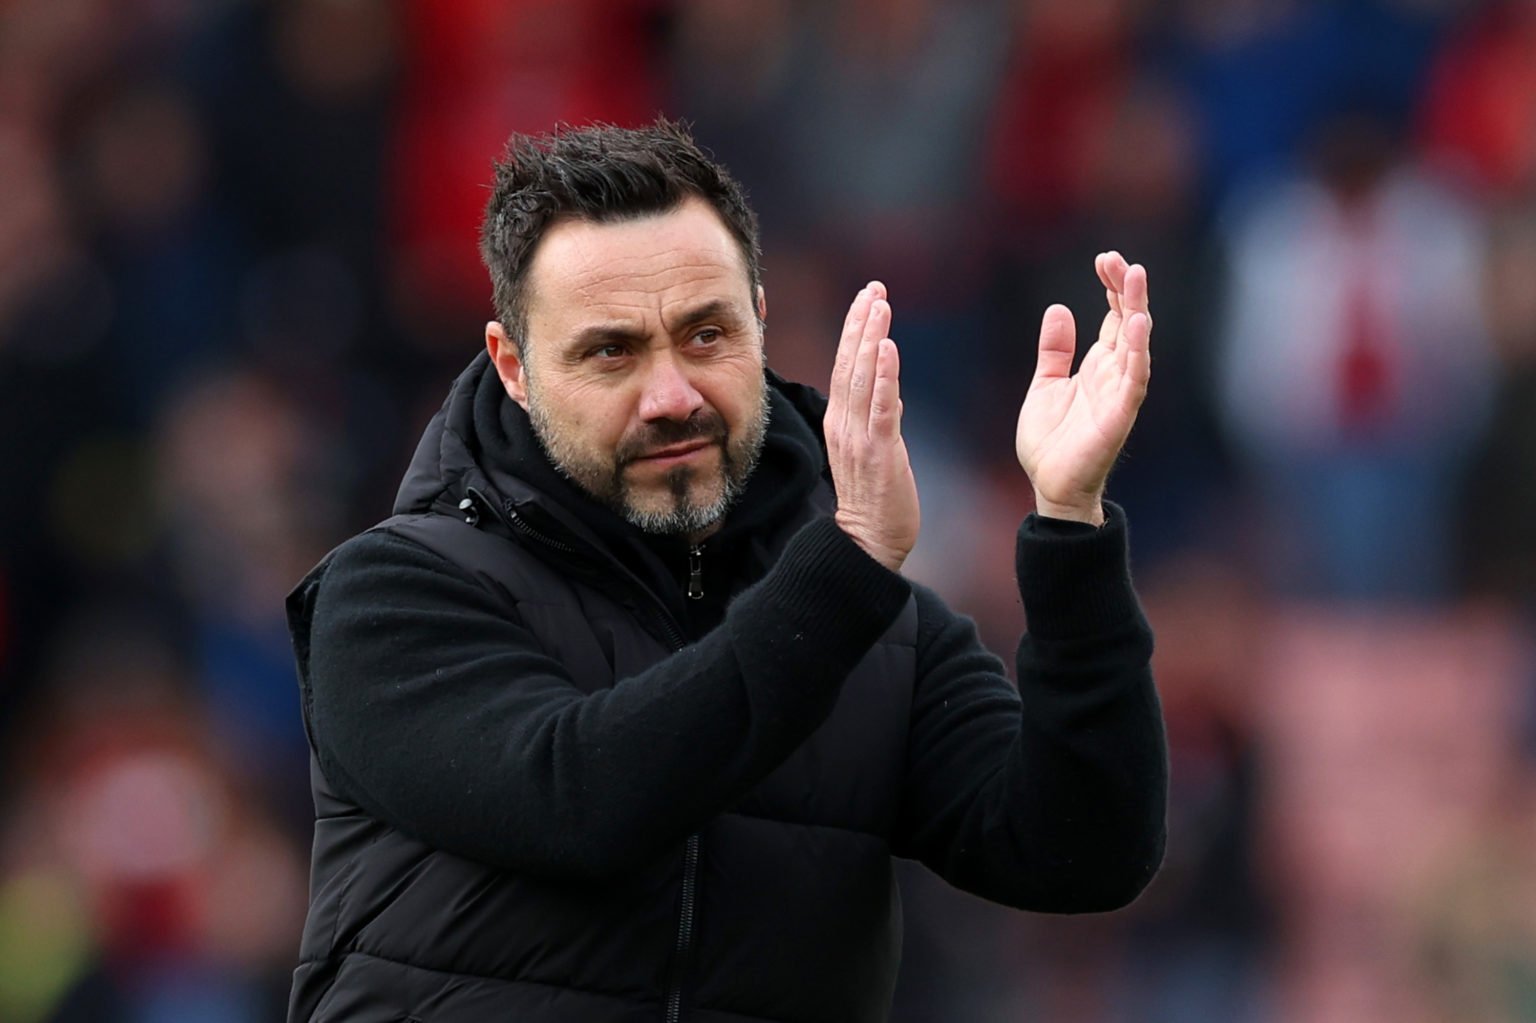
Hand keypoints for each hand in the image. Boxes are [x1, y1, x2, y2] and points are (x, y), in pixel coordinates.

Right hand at [825, 282, 919, 571]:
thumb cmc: (874, 500)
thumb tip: (891, 390)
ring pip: (861, 377)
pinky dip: (883, 376)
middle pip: (848, 363)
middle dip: (861, 322)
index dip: (854, 331)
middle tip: (874, 287)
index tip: (867, 298)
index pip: (844, 367)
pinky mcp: (878, 452)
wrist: (868, 543)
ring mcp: (858, 437)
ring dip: (870, 337)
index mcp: (841, 422)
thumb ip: (878, 418)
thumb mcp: (873, 450)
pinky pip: (880, 407)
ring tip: (880, 303)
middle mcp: (843, 424)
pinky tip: (887, 348)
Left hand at [1016, 252, 1151, 525]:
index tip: (1104, 260)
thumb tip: (1059, 308)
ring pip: (1136, 345)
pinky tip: (1137, 325)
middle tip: (1119, 260)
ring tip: (1135, 278)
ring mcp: (1119, 394)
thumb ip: (1054, 350)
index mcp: (1098, 366)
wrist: (1049, 485)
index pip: (1113, 318)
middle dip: (1126, 290)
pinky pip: (1134, 379)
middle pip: (1128, 323)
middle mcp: (1114, 375)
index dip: (1112, 288)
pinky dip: (1137, 352)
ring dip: (1137, 311)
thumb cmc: (1051, 441)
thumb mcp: (1045, 384)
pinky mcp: (1119, 415)